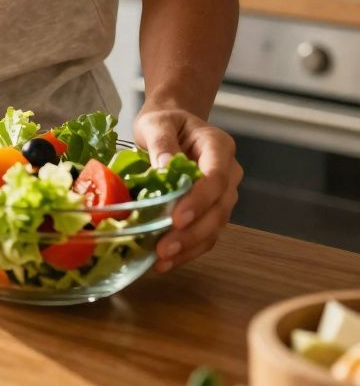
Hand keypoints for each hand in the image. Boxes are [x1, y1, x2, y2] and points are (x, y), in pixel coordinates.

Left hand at [133, 107, 242, 272]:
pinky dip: (188, 251)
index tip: (178, 218)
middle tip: (164, 248)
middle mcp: (228, 172)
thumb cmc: (165, 123)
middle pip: (219, 208)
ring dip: (190, 246)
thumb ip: (162, 143)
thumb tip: (165, 168)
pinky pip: (205, 235)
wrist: (171, 127)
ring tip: (162, 260)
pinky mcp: (211, 210)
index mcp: (218, 146)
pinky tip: (166, 262)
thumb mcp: (156, 124)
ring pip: (215, 226)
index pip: (216, 177)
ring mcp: (223, 194)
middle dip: (192, 232)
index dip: (200, 200)